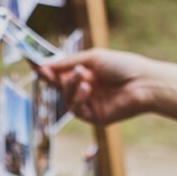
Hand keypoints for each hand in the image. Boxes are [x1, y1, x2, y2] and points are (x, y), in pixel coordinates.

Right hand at [34, 48, 154, 125]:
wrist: (144, 83)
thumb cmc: (123, 66)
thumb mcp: (93, 58)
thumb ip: (69, 63)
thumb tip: (46, 64)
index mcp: (87, 72)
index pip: (61, 71)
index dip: (47, 68)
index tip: (32, 62)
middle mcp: (86, 88)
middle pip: (59, 86)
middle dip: (50, 78)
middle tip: (42, 70)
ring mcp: (89, 103)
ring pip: (66, 97)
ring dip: (70, 86)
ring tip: (81, 76)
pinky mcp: (94, 116)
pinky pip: (76, 109)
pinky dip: (77, 97)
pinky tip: (87, 88)